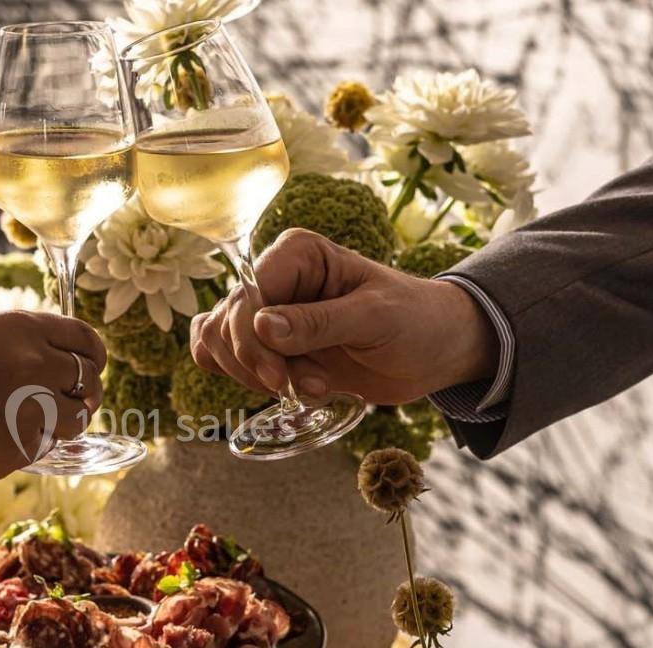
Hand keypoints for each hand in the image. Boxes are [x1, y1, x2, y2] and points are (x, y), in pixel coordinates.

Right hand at [0, 310, 105, 487]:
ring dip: (65, 422)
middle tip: (71, 403)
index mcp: (22, 328)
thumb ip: (17, 342)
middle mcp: (34, 364)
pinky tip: (2, 438)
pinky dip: (34, 444)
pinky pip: (47, 445)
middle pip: (90, 381)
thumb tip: (55, 355)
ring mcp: (30, 407)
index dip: (94, 357)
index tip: (92, 367)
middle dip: (85, 392)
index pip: (86, 340)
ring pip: (77, 419)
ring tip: (34, 423)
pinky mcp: (18, 448)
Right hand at [190, 229, 496, 403]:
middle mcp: (274, 278)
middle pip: (226, 324)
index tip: (283, 378)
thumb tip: (261, 327)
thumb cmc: (415, 320)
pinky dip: (243, 379)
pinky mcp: (268, 345)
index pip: (245, 296)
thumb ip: (318, 323)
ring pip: (218, 345)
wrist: (434, 350)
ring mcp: (267, 313)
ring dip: (256, 377)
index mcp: (296, 254)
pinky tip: (286, 388)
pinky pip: (222, 358)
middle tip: (312, 386)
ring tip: (313, 386)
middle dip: (260, 366)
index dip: (253, 342)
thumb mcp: (374, 319)